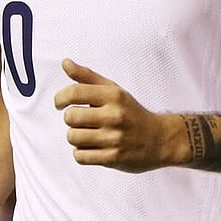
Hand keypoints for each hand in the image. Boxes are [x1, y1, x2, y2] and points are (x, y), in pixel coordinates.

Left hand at [53, 59, 187, 172]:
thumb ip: (87, 77)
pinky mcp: (113, 158)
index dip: (60, 98)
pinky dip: (81, 153)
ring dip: (75, 136)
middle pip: (70, 117)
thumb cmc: (131, 112)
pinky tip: (91, 148)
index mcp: (113, 96)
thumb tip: (65, 62)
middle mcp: (114, 116)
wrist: (160, 139)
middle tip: (81, 120)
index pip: (74, 93)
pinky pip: (80, 156)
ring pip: (73, 137)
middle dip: (71, 119)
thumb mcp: (113, 90)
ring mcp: (114, 138)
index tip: (59, 104)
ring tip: (87, 134)